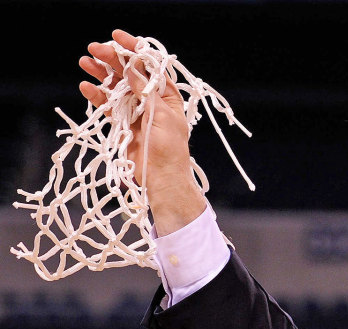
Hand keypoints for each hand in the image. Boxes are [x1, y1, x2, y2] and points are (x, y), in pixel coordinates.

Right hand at [79, 29, 204, 233]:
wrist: (162, 179)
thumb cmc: (169, 150)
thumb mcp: (160, 116)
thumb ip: (146, 91)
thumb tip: (134, 66)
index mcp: (167, 96)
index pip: (150, 67)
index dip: (135, 50)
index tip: (118, 37)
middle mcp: (151, 101)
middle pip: (130, 74)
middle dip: (113, 59)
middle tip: (94, 49)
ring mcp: (136, 112)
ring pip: (116, 87)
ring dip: (101, 74)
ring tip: (85, 62)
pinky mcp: (123, 124)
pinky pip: (108, 105)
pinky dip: (98, 95)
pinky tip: (86, 86)